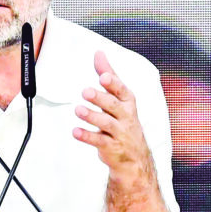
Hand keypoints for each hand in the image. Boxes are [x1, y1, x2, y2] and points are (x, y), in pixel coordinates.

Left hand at [75, 51, 156, 187]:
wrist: (135, 157)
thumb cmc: (124, 120)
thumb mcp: (120, 97)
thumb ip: (109, 76)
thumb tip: (99, 54)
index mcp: (128, 102)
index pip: (122, 91)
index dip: (113, 84)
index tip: (103, 76)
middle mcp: (125, 117)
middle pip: (113, 106)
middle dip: (100, 98)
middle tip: (86, 91)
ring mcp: (119, 133)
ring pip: (106, 124)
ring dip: (92, 116)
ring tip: (78, 110)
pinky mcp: (111, 147)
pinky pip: (99, 141)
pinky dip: (87, 136)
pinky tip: (76, 131)